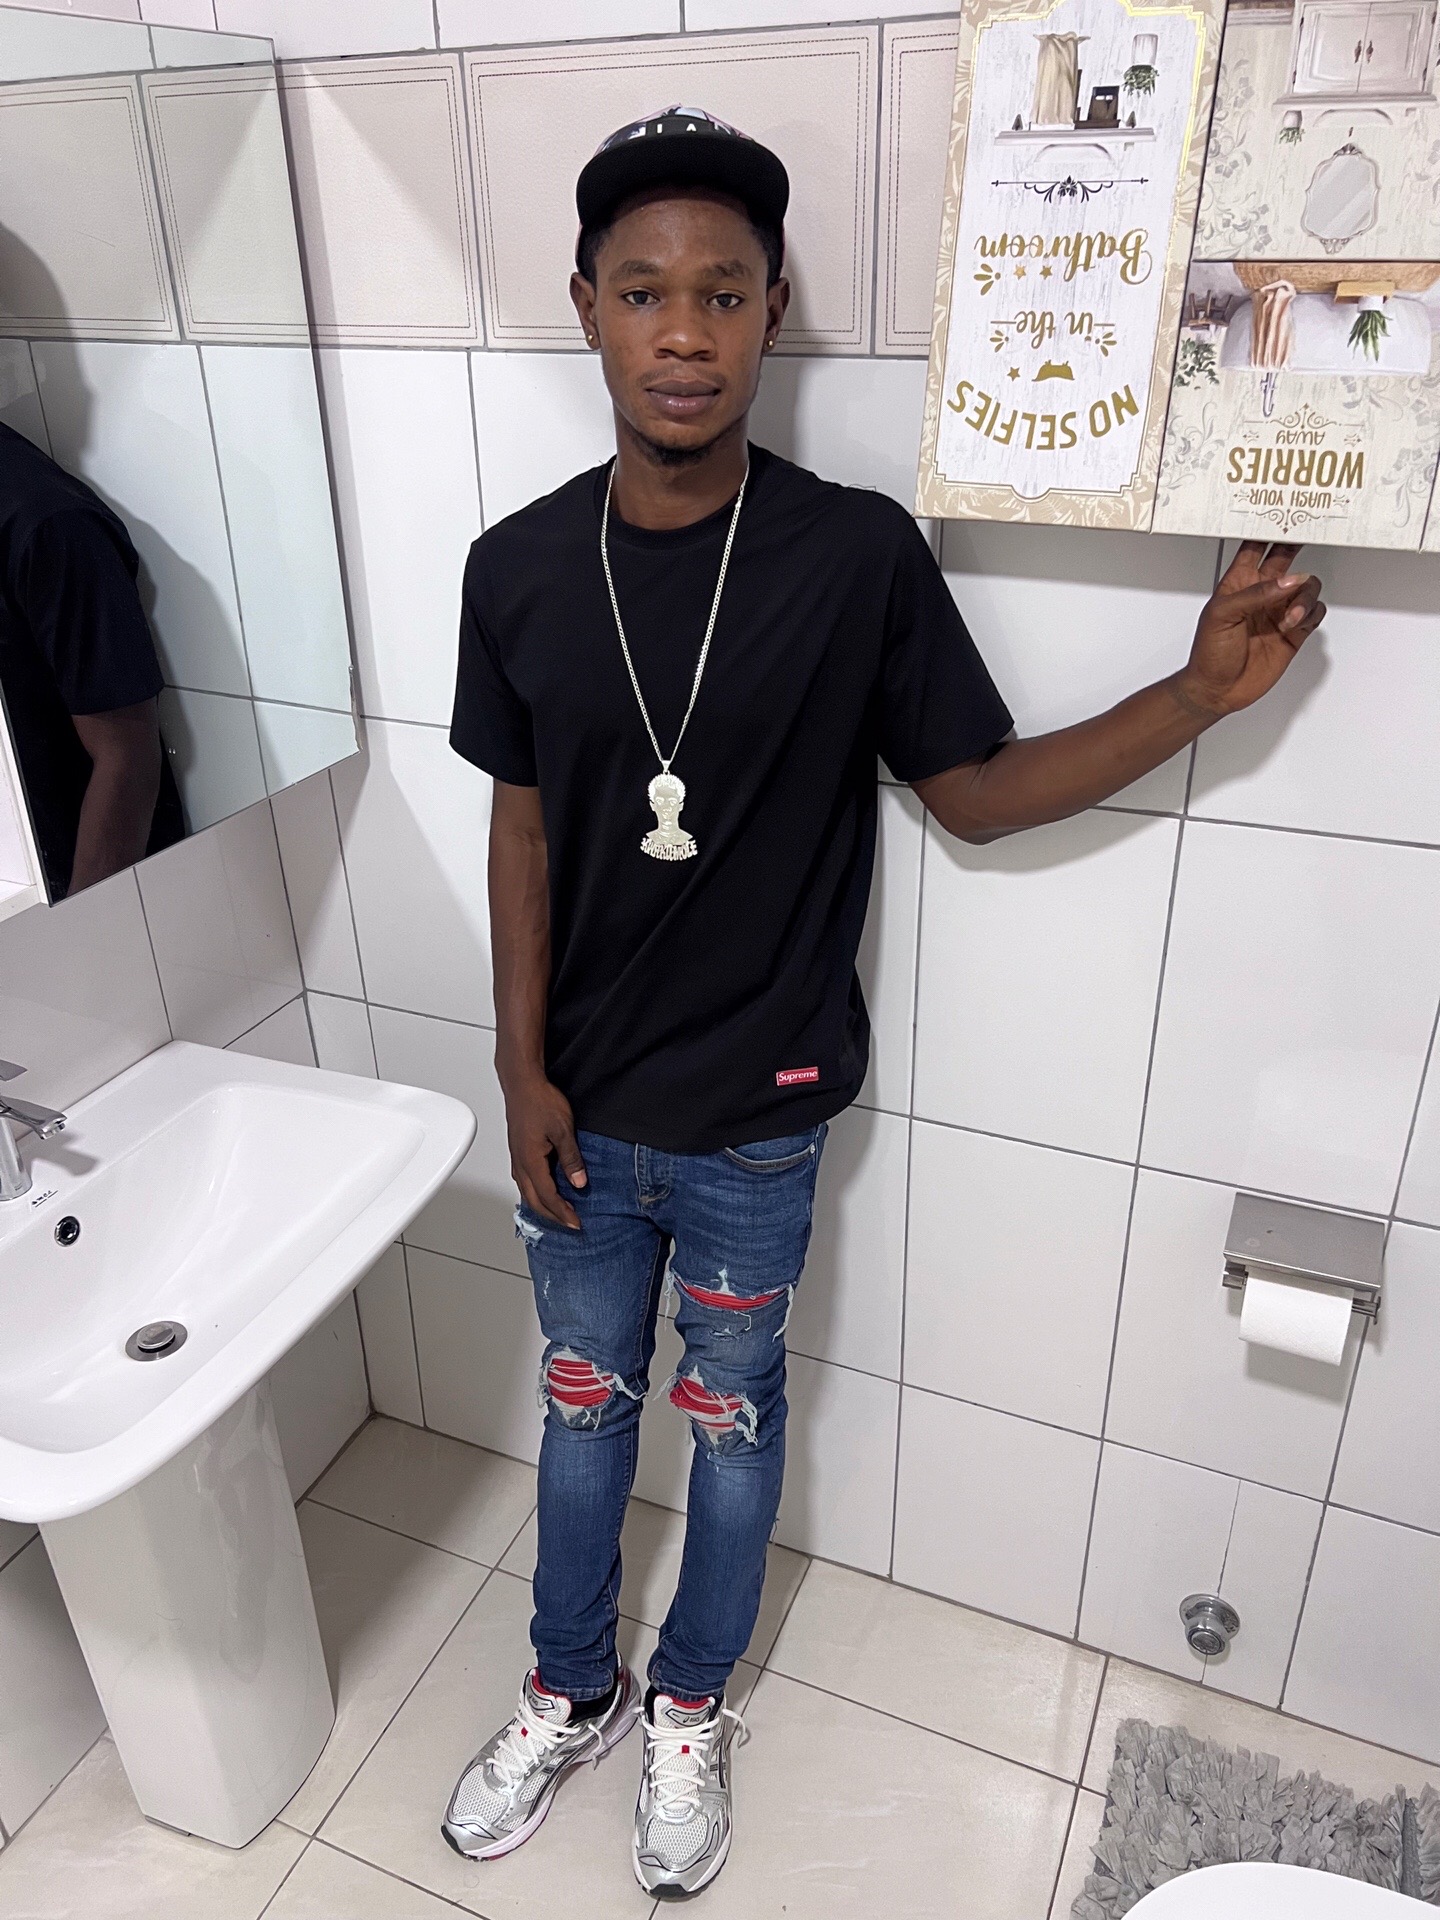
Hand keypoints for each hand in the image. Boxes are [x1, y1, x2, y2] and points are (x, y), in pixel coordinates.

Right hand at [503, 1074, 587, 1229]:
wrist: (522, 1083)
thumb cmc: (539, 1101)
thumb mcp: (563, 1130)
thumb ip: (571, 1158)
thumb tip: (578, 1182)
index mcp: (531, 1161)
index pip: (548, 1196)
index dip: (563, 1212)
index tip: (575, 1223)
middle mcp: (520, 1163)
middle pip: (534, 1200)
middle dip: (552, 1216)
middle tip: (569, 1224)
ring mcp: (517, 1157)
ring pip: (527, 1192)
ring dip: (543, 1206)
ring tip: (558, 1213)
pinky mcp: (518, 1150)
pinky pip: (525, 1180)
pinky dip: (535, 1193)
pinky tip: (543, 1191)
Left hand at [1176, 541, 1325, 722]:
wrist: (1217, 690)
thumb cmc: (1209, 653)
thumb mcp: (1222, 616)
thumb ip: (1256, 595)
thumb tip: (1287, 582)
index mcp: (1239, 583)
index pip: (1256, 547)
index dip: (1268, 530)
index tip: (1282, 515)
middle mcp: (1262, 593)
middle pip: (1287, 558)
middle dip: (1297, 545)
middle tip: (1309, 534)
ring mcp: (1279, 611)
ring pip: (1307, 586)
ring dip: (1303, 597)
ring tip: (1288, 618)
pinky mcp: (1294, 631)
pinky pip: (1314, 611)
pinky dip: (1310, 613)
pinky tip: (1294, 624)